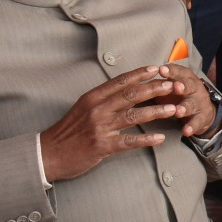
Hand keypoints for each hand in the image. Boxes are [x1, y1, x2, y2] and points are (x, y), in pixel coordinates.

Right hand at [39, 65, 182, 181]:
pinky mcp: (102, 146)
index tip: (156, 68)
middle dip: (154, 89)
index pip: (120, 81)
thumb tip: (122, 89)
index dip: (140, 74)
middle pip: (131, 95)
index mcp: (92, 97)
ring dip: (156, 111)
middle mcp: (97, 109)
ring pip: (133, 115)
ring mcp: (100, 127)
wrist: (48, 154)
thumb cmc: (67, 131)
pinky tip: (160, 138)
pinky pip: (129, 141)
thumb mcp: (81, 108)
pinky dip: (146, 139)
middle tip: (172, 85)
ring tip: (173, 109)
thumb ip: (101, 99)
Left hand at [158, 63, 219, 136]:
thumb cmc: (182, 95)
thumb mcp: (173, 86)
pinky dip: (191, 126)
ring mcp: (199, 103)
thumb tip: (137, 80)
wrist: (204, 109)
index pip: (178, 72)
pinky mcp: (202, 118)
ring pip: (192, 104)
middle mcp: (194, 88)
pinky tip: (186, 131)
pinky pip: (197, 122)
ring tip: (178, 112)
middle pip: (189, 85)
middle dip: (182, 86)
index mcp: (185, 78)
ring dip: (185, 108)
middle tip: (176, 87)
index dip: (171, 71)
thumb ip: (159, 83)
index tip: (161, 70)